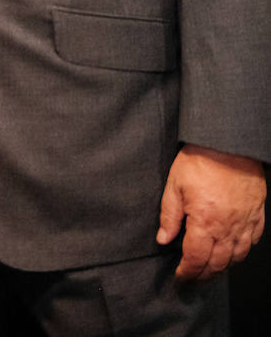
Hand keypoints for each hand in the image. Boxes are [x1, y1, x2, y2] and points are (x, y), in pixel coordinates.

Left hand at [157, 144, 265, 278]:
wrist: (229, 143)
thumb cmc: (201, 160)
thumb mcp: (175, 185)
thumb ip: (169, 215)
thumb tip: (163, 239)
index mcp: (205, 222)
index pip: (195, 259)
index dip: (187, 271)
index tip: (181, 275)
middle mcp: (227, 228)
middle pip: (217, 263)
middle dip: (203, 274)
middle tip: (194, 276)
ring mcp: (245, 223)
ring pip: (236, 257)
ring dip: (223, 267)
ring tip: (211, 268)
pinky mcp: (256, 215)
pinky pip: (251, 242)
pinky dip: (241, 252)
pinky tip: (233, 251)